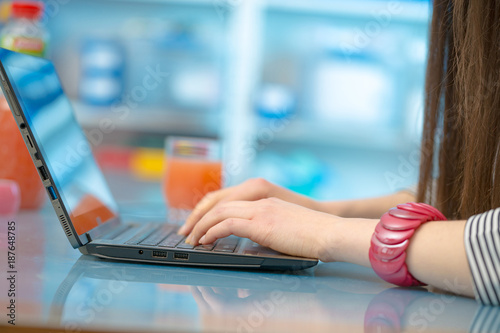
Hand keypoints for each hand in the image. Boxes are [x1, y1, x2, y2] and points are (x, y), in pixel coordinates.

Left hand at [183, 197, 337, 259]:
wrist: (330, 232)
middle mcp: (260, 201)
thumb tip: (255, 238)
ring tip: (192, 239)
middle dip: (198, 217)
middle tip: (187, 231)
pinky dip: (212, 232)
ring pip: (219, 212)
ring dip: (201, 226)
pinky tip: (206, 240)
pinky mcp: (261, 224)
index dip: (210, 210)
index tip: (199, 223)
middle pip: (219, 202)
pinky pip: (227, 224)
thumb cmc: (314, 234)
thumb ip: (268, 226)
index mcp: (265, 200)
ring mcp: (260, 210)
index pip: (228, 200)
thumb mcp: (286, 225)